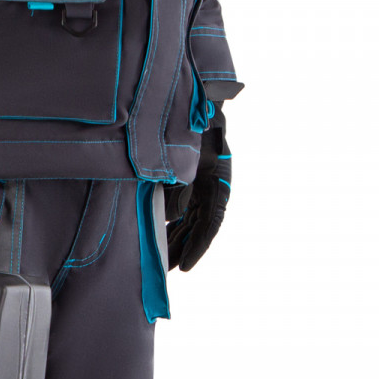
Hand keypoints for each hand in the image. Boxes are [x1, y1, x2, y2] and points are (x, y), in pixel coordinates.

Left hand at [166, 105, 231, 271]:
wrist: (190, 106)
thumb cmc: (188, 130)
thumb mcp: (183, 160)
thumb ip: (177, 187)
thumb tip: (170, 216)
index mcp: (218, 183)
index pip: (210, 224)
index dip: (197, 248)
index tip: (185, 268)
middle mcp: (213, 188)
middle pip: (198, 228)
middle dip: (182, 251)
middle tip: (167, 273)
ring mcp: (203, 188)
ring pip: (190, 223)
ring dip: (176, 242)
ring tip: (162, 263)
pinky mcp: (192, 187)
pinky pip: (184, 213)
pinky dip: (172, 226)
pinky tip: (160, 238)